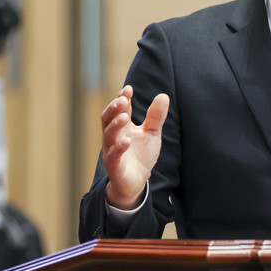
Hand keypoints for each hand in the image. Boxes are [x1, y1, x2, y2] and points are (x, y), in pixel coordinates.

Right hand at [101, 85, 168, 209]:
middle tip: (122, 99)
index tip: (128, 89)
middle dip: (113, 108)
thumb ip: (156, 116)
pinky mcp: (114, 166)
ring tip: (124, 116)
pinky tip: (126, 141)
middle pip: (107, 119)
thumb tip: (163, 96)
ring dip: (115, 125)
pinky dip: (118, 147)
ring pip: (108, 135)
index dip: (122, 98)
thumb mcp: (152, 133)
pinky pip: (113, 156)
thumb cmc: (141, 154)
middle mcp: (114, 137)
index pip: (119, 109)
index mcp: (122, 127)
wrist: (137, 181)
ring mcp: (112, 151)